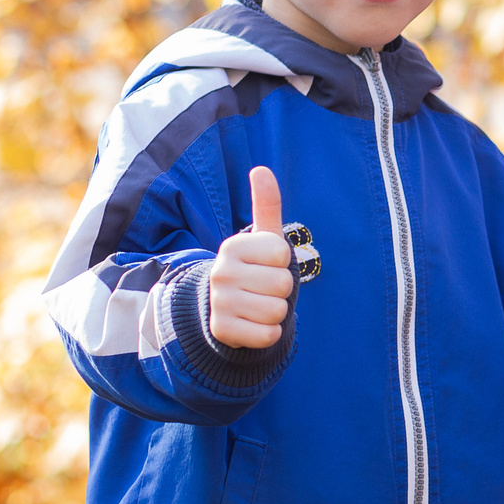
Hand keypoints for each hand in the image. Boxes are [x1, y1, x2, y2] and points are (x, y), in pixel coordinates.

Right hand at [209, 166, 294, 349]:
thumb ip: (266, 206)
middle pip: (283, 283)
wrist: (228, 310)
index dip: (283, 262)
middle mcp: (221, 272)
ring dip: (276, 312)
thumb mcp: (263, 239)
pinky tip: (253, 324)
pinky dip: (268, 333)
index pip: (282, 253)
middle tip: (263, 288)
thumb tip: (261, 169)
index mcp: (232, 247)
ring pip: (277, 310)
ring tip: (258, 305)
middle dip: (282, 290)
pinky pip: (268, 335)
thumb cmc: (256, 269)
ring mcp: (219, 302)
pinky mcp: (222, 331)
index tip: (266, 264)